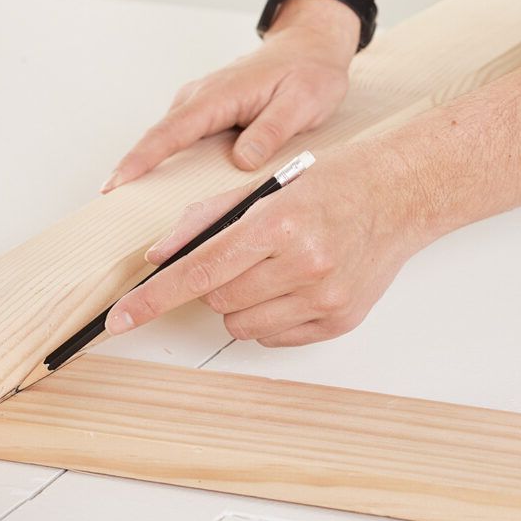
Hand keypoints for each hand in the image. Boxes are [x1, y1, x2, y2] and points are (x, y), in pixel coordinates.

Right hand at [102, 0, 359, 190]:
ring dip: (149, 167)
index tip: (116, 183)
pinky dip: (168, 159)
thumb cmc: (309, 71)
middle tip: (114, 208)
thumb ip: (271, 131)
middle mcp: (201, 96)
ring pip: (167, 139)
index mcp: (220, 95)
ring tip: (132, 205)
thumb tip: (241, 161)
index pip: (172, 131)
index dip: (142, 159)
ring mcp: (201, 102)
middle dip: (133, 170)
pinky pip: (181, 137)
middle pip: (158, 137)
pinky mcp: (207, 111)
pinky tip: (165, 186)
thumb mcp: (302, 102)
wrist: (311, 45)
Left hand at [104, 142, 425, 347]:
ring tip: (274, 268)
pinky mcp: (338, 320)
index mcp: (280, 223)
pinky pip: (274, 336)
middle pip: (216, 299)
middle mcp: (304, 264)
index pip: (198, 270)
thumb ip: (207, 219)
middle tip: (244, 254)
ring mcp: (324, 298)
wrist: (400, 196)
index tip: (120, 319)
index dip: (152, 298)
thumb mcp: (268, 185)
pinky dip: (271, 314)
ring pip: (241, 324)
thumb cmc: (335, 184)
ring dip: (241, 301)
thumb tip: (158, 256)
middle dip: (215, 280)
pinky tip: (295, 284)